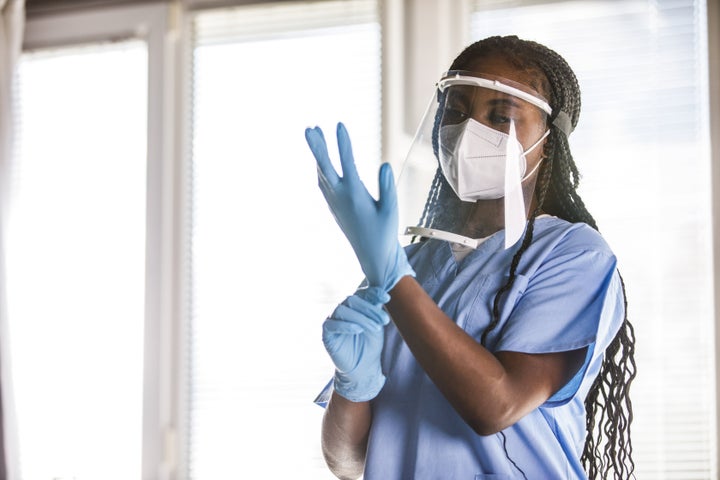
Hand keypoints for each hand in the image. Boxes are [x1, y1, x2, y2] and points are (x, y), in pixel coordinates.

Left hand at [305, 122, 413, 292]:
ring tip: (315, 134)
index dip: (342, 143)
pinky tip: (322, 162)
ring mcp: (334, 203)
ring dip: (318, 154)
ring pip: (322, 173)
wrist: (373, 258)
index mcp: (355, 196)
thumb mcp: (391, 210)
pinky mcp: (334, 208)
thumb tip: (383, 165)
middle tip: (309, 128)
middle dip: (317, 146)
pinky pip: (323, 183)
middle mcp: (340, 198)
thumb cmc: (385, 234)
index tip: (339, 125)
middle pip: (324, 167)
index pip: (347, 163)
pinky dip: (321, 168)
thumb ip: (387, 187)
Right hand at [323, 287, 389, 401]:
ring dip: (361, 318)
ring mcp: (333, 320)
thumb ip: (376, 309)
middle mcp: (342, 309)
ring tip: (376, 328)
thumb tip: (383, 292)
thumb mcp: (376, 324)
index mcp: (354, 305)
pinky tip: (358, 330)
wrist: (364, 366)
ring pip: (342, 310)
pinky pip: (331, 324)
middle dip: (370, 309)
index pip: (361, 293)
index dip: (373, 293)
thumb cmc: (370, 344)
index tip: (386, 297)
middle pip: (352, 300)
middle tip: (384, 320)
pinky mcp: (326, 333)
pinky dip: (345, 325)